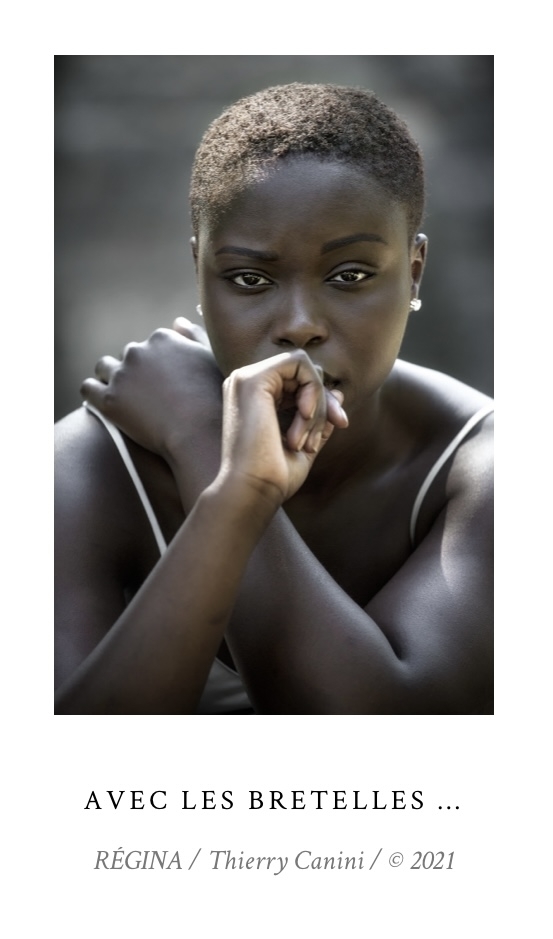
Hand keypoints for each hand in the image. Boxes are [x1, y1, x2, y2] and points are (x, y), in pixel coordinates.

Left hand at [80, 321, 222, 459]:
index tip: (161, 382)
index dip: (155, 364)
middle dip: (134, 372)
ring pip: (104, 368)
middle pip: (128, 356)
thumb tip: (177, 322)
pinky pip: (88, 389)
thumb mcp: (211, 360)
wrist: (200, 434)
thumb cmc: (213, 400)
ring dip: (110, 379)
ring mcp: (121, 375)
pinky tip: (102, 405)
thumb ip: (194, 336)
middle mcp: (138, 351)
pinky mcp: (108, 400)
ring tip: (122, 398)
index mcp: (162, 338)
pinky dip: (93, 394)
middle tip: (145, 396)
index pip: (150, 345)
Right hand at [219, 350, 347, 503]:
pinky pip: (299, 364)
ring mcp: (245, 379)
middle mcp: (245, 385)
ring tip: (308, 438)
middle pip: (304, 372)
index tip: (340, 425)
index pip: (300, 381)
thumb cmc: (275, 476)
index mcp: (253, 399)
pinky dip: (313, 389)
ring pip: (303, 367)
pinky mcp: (252, 379)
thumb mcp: (307, 443)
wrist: (254, 491)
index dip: (325, 400)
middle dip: (326, 401)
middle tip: (332, 429)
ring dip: (318, 402)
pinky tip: (305, 417)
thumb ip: (319, 417)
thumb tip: (338, 394)